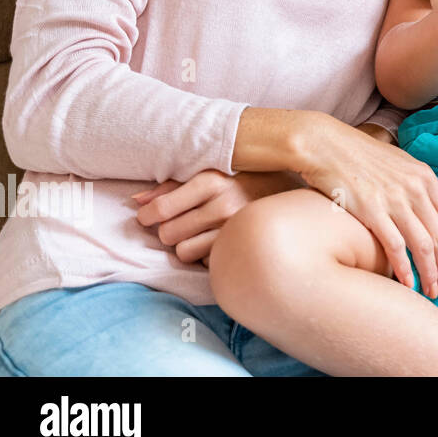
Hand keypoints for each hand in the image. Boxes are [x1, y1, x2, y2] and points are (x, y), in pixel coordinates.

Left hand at [134, 169, 297, 265]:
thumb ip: (172, 185)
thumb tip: (136, 200)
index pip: (160, 209)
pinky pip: (206, 263)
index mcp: (212, 179)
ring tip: (203, 234)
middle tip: (184, 224)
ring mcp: (234, 229)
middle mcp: (223, 203)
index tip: (150, 217)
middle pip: (167, 234)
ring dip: (188, 246)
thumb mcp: (214, 173)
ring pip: (183, 252)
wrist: (301, 197)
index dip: (148, 216)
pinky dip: (208, 256)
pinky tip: (221, 242)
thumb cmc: (249, 182)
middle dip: (170, 232)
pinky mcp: (243, 248)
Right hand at [295, 112, 437, 298]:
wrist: (327, 146)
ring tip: (430, 291)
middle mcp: (415, 189)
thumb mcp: (403, 163)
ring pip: (422, 245)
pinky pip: (395, 246)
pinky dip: (404, 269)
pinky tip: (407, 284)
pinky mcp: (372, 210)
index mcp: (425, 178)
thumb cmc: (363, 156)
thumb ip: (427, 184)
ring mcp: (394, 200)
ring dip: (429, 273)